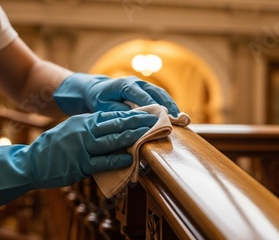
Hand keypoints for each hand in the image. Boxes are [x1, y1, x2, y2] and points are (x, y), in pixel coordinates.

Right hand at [0, 110, 157, 213]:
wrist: (31, 163)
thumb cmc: (55, 148)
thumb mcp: (73, 130)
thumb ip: (92, 128)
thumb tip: (114, 127)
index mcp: (84, 122)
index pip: (113, 116)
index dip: (132, 114)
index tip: (149, 112)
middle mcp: (84, 131)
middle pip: (116, 124)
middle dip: (138, 122)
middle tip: (157, 120)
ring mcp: (82, 148)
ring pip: (112, 140)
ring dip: (133, 137)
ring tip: (149, 134)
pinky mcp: (79, 165)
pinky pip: (102, 161)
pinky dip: (118, 159)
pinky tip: (130, 157)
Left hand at [53, 73, 179, 116]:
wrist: (96, 90)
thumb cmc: (99, 100)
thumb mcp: (105, 108)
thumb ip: (120, 112)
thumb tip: (136, 119)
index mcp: (125, 85)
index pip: (142, 95)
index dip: (154, 106)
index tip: (163, 116)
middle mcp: (136, 82)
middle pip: (156, 92)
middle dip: (168, 105)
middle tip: (178, 118)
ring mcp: (143, 84)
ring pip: (161, 93)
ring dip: (172, 104)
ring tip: (182, 118)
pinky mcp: (147, 90)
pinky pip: (160, 96)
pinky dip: (169, 104)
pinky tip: (176, 115)